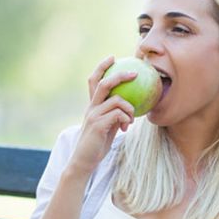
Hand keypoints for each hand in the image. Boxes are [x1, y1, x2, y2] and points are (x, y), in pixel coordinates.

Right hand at [68, 55, 135, 175]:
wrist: (84, 161)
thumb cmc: (97, 145)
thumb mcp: (107, 126)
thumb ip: (114, 115)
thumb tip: (131, 107)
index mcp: (92, 105)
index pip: (94, 80)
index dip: (102, 67)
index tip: (112, 57)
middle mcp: (91, 107)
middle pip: (104, 83)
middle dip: (120, 75)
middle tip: (134, 73)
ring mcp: (93, 115)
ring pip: (116, 100)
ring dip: (129, 108)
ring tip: (131, 118)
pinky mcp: (98, 125)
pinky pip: (118, 114)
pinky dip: (126, 118)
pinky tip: (126, 127)